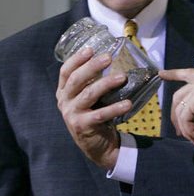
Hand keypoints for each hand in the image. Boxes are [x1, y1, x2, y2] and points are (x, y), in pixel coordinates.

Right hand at [57, 47, 131, 169]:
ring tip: (122, 77)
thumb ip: (93, 81)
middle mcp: (64, 101)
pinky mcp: (82, 126)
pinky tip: (127, 104)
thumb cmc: (95, 114)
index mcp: (64, 91)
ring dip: (106, 83)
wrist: (97, 145)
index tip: (90, 49)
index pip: (65, 71)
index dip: (76, 59)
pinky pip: (100, 114)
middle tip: (108, 57)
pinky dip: (115, 108)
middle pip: (76, 79)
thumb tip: (113, 57)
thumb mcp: (89, 97)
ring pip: (88, 94)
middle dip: (92, 66)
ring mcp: (72, 114)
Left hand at [160, 68, 193, 146]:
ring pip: (180, 108)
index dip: (174, 73)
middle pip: (179, 95)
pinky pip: (185, 117)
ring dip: (185, 128)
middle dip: (176, 115)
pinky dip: (190, 131)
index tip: (162, 74)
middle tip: (181, 132)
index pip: (189, 73)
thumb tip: (188, 122)